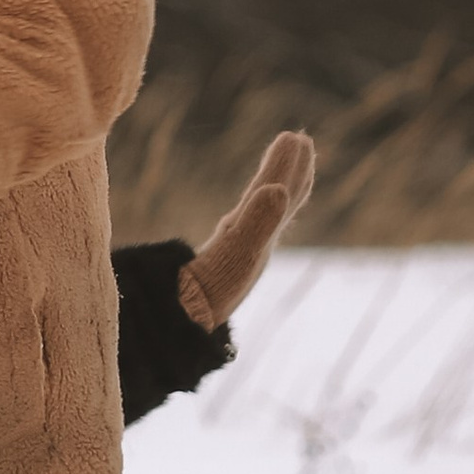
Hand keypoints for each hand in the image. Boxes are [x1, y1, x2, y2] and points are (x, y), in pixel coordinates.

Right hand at [179, 129, 314, 329]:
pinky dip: (244, 215)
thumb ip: (255, 224)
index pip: (279, 197)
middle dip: (290, 173)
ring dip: (271, 189)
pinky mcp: (215, 269)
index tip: (295, 137)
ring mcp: (235, 259)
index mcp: (259, 241)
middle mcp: (252, 249)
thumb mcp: (232, 258)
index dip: (288, 167)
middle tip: (300, 141)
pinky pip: (238, 233)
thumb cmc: (201, 299)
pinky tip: (235, 219)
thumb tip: (278, 188)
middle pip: (278, 204)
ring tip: (277, 172)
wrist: (173, 336)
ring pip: (260, 219)